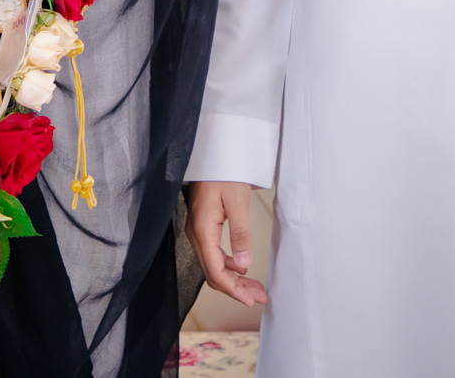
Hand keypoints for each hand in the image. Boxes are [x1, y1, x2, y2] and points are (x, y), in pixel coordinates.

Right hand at [187, 181, 267, 305]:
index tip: (250, 300)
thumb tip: (244, 264)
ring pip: (213, 265)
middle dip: (235, 289)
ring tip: (255, 287)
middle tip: (258, 297)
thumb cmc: (224, 174)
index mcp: (203, 230)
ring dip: (233, 278)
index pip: (215, 271)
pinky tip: (242, 268)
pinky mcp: (202, 227)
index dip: (233, 289)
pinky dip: (228, 265)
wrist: (213, 155)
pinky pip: (213, 254)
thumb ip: (240, 234)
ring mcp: (197, 231)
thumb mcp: (237, 202)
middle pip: (213, 272)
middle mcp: (196, 234)